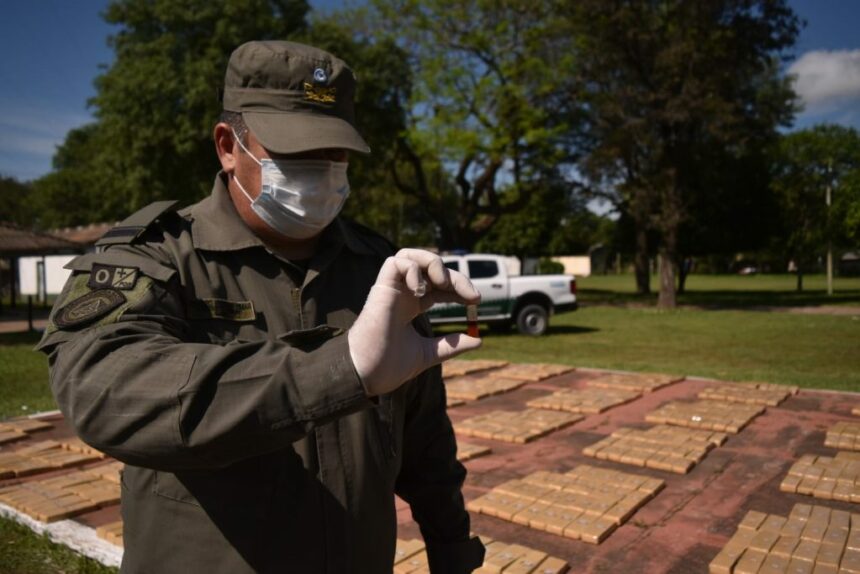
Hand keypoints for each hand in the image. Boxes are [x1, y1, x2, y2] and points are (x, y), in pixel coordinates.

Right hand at [348, 248, 481, 395]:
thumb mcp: (429, 353)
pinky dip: (413, 269)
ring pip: (410, 255)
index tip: (476, 300)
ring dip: (433, 263)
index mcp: (410, 306)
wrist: (368, 373)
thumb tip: (478, 339)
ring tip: (444, 284)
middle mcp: (401, 294)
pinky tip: (421, 291)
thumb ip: (451, 345)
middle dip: (455, 277)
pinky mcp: (381, 288)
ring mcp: (391, 289)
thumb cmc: (389, 366)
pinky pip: (396, 261)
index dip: (458, 287)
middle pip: (431, 269)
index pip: (438, 285)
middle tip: (472, 296)